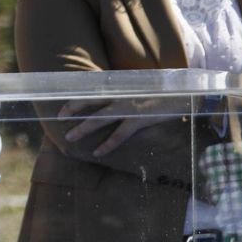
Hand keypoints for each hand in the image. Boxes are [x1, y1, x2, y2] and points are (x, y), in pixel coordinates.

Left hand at [58, 96, 181, 156]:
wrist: (184, 94)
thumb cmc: (161, 94)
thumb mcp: (139, 91)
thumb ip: (124, 95)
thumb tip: (109, 102)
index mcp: (120, 89)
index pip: (93, 92)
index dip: (76, 98)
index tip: (62, 106)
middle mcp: (121, 96)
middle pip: (90, 102)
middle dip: (72, 109)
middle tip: (58, 118)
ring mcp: (129, 108)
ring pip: (99, 119)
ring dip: (83, 128)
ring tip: (69, 138)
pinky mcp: (139, 119)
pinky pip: (119, 134)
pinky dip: (107, 144)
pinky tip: (97, 152)